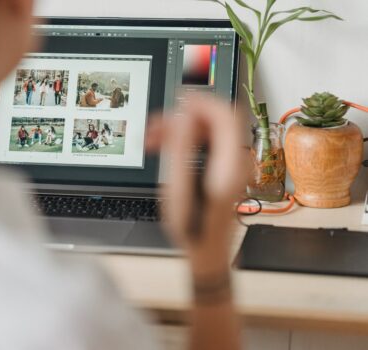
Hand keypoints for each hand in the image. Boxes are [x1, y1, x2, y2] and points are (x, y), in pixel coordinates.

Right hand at [146, 95, 246, 275]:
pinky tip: (166, 146)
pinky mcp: (224, 167)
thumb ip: (182, 150)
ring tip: (154, 138)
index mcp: (228, 166)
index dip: (203, 102)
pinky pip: (207, 141)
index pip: (226, 117)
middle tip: (159, 123)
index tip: (179, 100)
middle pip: (218, 119)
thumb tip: (183, 118)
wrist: (208, 251)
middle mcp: (236, 162)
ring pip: (209, 129)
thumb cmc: (193, 229)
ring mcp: (232, 164)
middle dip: (186, 114)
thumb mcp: (180, 190)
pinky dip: (187, 138)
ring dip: (182, 127)